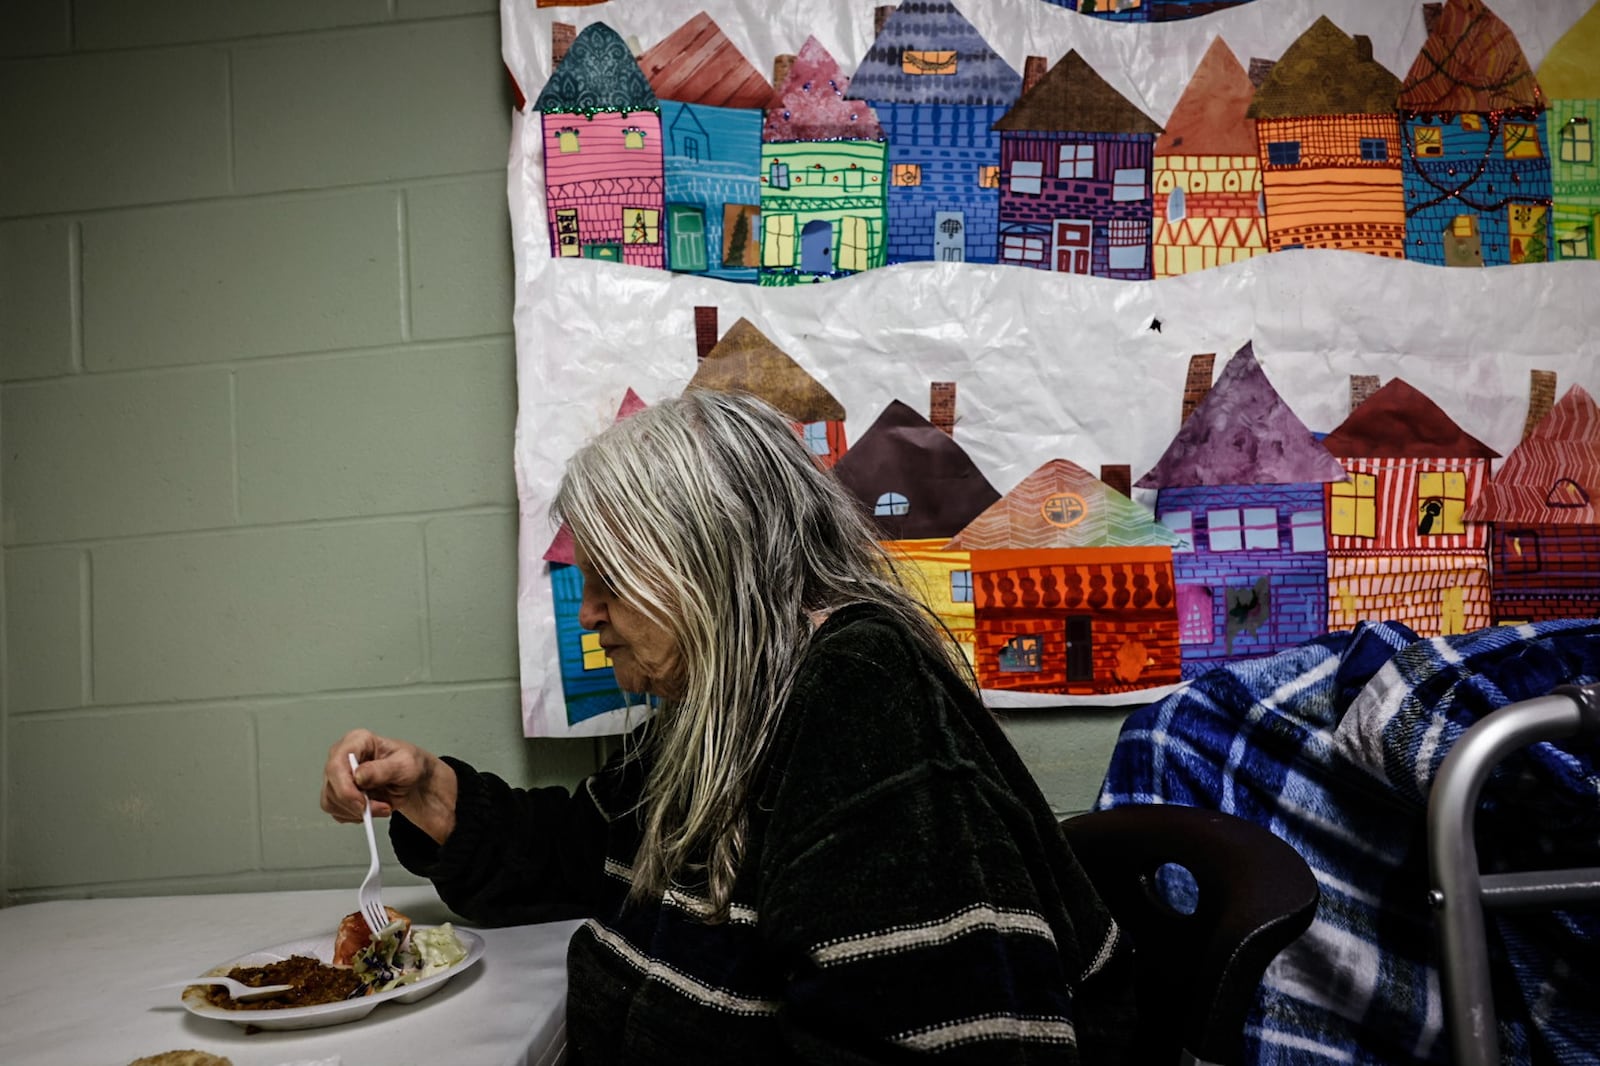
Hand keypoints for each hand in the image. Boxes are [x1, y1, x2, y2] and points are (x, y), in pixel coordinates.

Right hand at [322, 729, 458, 844]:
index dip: (345, 787)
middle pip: (332, 786)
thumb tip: (359, 775)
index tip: (363, 802)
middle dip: (356, 804)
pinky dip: (355, 816)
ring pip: (332, 801)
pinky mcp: (338, 793)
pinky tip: (372, 809)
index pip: (336, 764)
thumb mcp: (405, 764)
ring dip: (357, 811)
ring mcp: (338, 776)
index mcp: (357, 741)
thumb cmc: (410, 765)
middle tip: (381, 808)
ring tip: (382, 806)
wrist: (413, 780)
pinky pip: (337, 811)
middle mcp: (342, 757)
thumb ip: (383, 770)